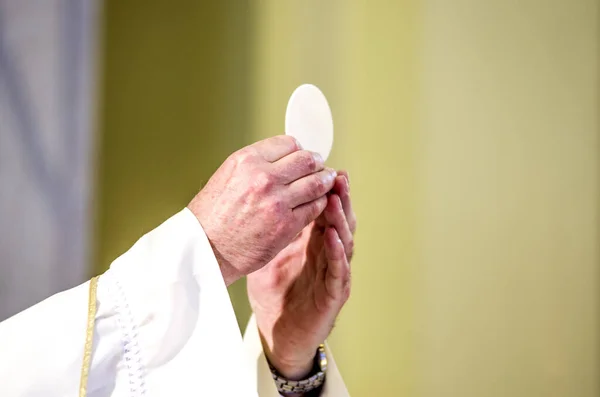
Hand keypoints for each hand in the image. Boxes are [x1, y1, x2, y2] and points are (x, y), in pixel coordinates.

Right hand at [188, 136, 336, 284]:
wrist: (205, 249)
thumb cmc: (212, 216)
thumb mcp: (227, 175)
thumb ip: (255, 165)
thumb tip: (281, 159)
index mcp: (247, 160)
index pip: (289, 143)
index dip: (299, 150)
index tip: (302, 158)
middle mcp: (263, 177)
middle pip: (307, 160)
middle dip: (317, 164)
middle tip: (320, 168)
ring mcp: (277, 202)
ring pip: (316, 183)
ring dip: (325, 182)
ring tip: (326, 183)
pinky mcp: (286, 225)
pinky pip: (315, 207)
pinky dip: (320, 203)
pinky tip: (317, 203)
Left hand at [247, 171, 355, 380]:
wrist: (279, 331)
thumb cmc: (276, 292)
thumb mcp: (271, 252)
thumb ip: (275, 227)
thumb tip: (261, 194)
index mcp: (314, 242)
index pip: (324, 209)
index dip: (325, 189)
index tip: (321, 167)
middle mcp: (328, 254)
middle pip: (339, 220)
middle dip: (340, 197)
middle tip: (338, 175)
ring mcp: (334, 273)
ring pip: (344, 241)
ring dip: (341, 219)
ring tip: (336, 197)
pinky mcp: (333, 295)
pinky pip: (339, 271)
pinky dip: (337, 253)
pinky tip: (332, 236)